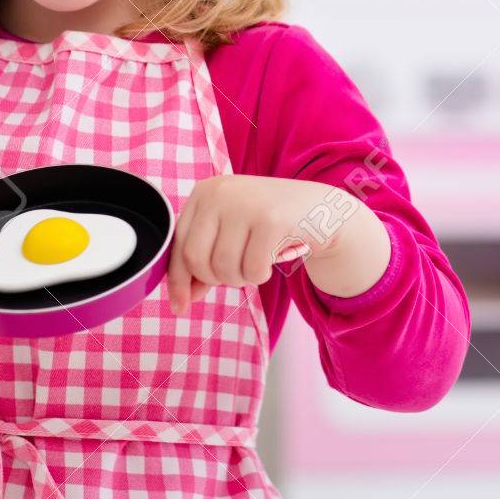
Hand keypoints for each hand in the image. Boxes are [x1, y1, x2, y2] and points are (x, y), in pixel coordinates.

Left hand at [165, 174, 351, 315]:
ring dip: (241, 279)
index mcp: (204, 192)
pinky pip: (253, 270)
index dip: (178, 281)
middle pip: (196, 259)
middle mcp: (220, 193)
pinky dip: (261, 275)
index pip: (178, 245)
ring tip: (256, 262)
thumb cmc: (269, 223)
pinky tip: (272, 258)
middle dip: (215, 279)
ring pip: (224, 268)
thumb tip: (182, 300)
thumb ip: (204, 259)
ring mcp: (245, 204)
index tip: (181, 306)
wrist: (321, 208)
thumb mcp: (230, 231)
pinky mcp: (272, 220)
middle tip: (237, 273)